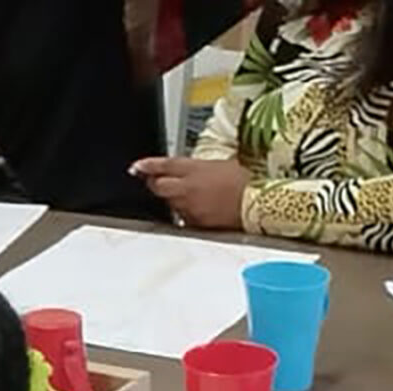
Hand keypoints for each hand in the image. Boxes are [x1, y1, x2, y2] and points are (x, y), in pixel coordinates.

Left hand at [130, 157, 248, 230]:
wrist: (256, 202)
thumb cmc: (244, 182)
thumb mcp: (221, 164)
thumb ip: (199, 168)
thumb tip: (189, 171)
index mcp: (194, 168)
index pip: (163, 166)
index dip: (147, 166)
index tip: (137, 167)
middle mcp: (187, 188)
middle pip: (158, 186)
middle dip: (154, 184)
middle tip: (155, 182)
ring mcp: (190, 207)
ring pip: (170, 204)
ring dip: (173, 200)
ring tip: (189, 196)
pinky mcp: (196, 223)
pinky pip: (184, 218)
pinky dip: (186, 214)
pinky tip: (198, 209)